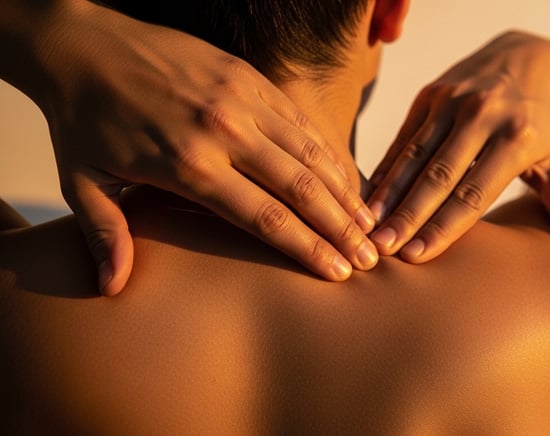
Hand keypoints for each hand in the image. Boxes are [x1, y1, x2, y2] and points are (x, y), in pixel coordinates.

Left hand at [36, 1, 376, 294]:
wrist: (83, 43)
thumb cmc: (83, 118)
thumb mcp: (82, 181)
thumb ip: (106, 234)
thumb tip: (112, 288)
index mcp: (189, 165)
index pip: (265, 217)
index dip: (307, 247)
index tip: (338, 272)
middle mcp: (225, 133)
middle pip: (300, 188)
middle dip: (340, 226)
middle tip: (370, 255)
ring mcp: (241, 100)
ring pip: (308, 152)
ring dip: (342, 190)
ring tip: (368, 222)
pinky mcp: (248, 77)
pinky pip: (298, 120)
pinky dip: (325, 151)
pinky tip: (343, 175)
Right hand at [367, 31, 549, 261]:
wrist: (534, 58)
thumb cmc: (548, 123)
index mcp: (517, 138)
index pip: (474, 193)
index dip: (444, 227)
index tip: (418, 257)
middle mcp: (483, 115)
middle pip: (439, 176)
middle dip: (408, 216)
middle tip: (381, 250)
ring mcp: (453, 101)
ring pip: (414, 156)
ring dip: (389, 194)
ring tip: (368, 228)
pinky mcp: (432, 93)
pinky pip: (404, 137)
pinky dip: (387, 169)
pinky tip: (370, 197)